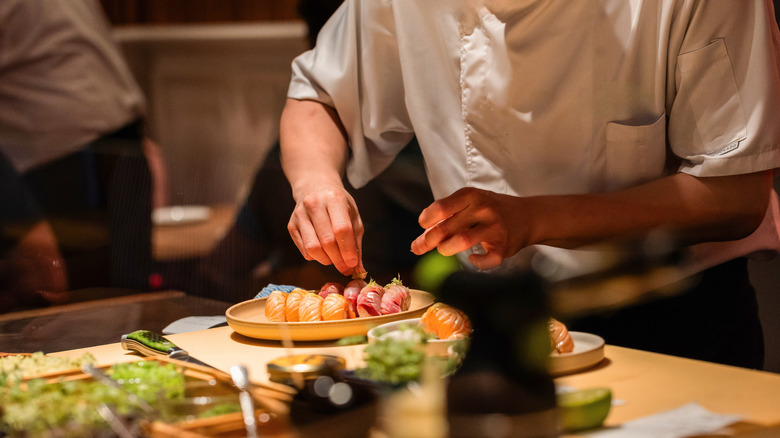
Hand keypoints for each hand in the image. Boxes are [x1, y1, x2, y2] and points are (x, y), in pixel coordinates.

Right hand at [287, 183, 365, 275]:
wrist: (315, 187)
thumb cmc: (338, 204)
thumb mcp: (353, 216)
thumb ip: (356, 242)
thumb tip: (358, 268)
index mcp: (334, 199)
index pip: (341, 229)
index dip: (347, 250)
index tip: (353, 264)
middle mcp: (314, 204)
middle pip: (327, 241)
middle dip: (338, 259)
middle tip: (345, 268)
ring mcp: (300, 215)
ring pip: (312, 247)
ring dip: (326, 260)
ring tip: (334, 259)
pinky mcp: (291, 225)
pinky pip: (304, 249)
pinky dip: (315, 257)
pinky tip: (322, 252)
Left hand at [411, 187, 528, 269]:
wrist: (528, 216)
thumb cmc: (491, 210)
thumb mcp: (471, 202)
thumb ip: (448, 217)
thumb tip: (421, 239)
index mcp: (471, 195)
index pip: (441, 207)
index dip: (427, 219)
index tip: (423, 226)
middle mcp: (483, 209)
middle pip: (447, 226)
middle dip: (429, 240)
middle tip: (420, 247)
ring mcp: (494, 227)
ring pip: (462, 241)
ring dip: (447, 249)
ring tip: (445, 250)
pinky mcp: (504, 246)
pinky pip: (485, 260)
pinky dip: (476, 262)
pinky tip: (474, 258)